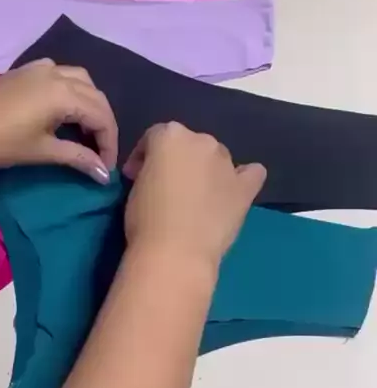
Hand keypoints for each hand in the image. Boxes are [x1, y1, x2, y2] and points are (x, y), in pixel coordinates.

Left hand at [0, 60, 117, 181]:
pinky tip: (65, 113)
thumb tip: (103, 174)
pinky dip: (73, 93)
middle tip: (100, 155)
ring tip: (86, 133)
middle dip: (103, 126)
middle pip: (96, 97)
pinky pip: (62, 76)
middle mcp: (58, 73)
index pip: (102, 116)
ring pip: (81, 82)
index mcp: (64, 92)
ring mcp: (41, 68)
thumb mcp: (41, 151)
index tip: (105, 170)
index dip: (108, 144)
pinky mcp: (27, 71)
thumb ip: (77, 157)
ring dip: (90, 106)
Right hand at [123, 122, 265, 273]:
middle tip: (165, 189)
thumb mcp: (135, 185)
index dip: (143, 158)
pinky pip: (252, 173)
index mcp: (171, 135)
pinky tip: (233, 190)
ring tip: (196, 198)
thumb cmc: (145, 219)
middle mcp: (202, 141)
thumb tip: (157, 176)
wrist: (175, 252)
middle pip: (189, 144)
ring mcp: (227, 164)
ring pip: (217, 158)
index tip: (136, 178)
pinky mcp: (244, 188)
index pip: (154, 137)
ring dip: (205, 171)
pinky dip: (243, 178)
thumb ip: (149, 170)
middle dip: (177, 162)